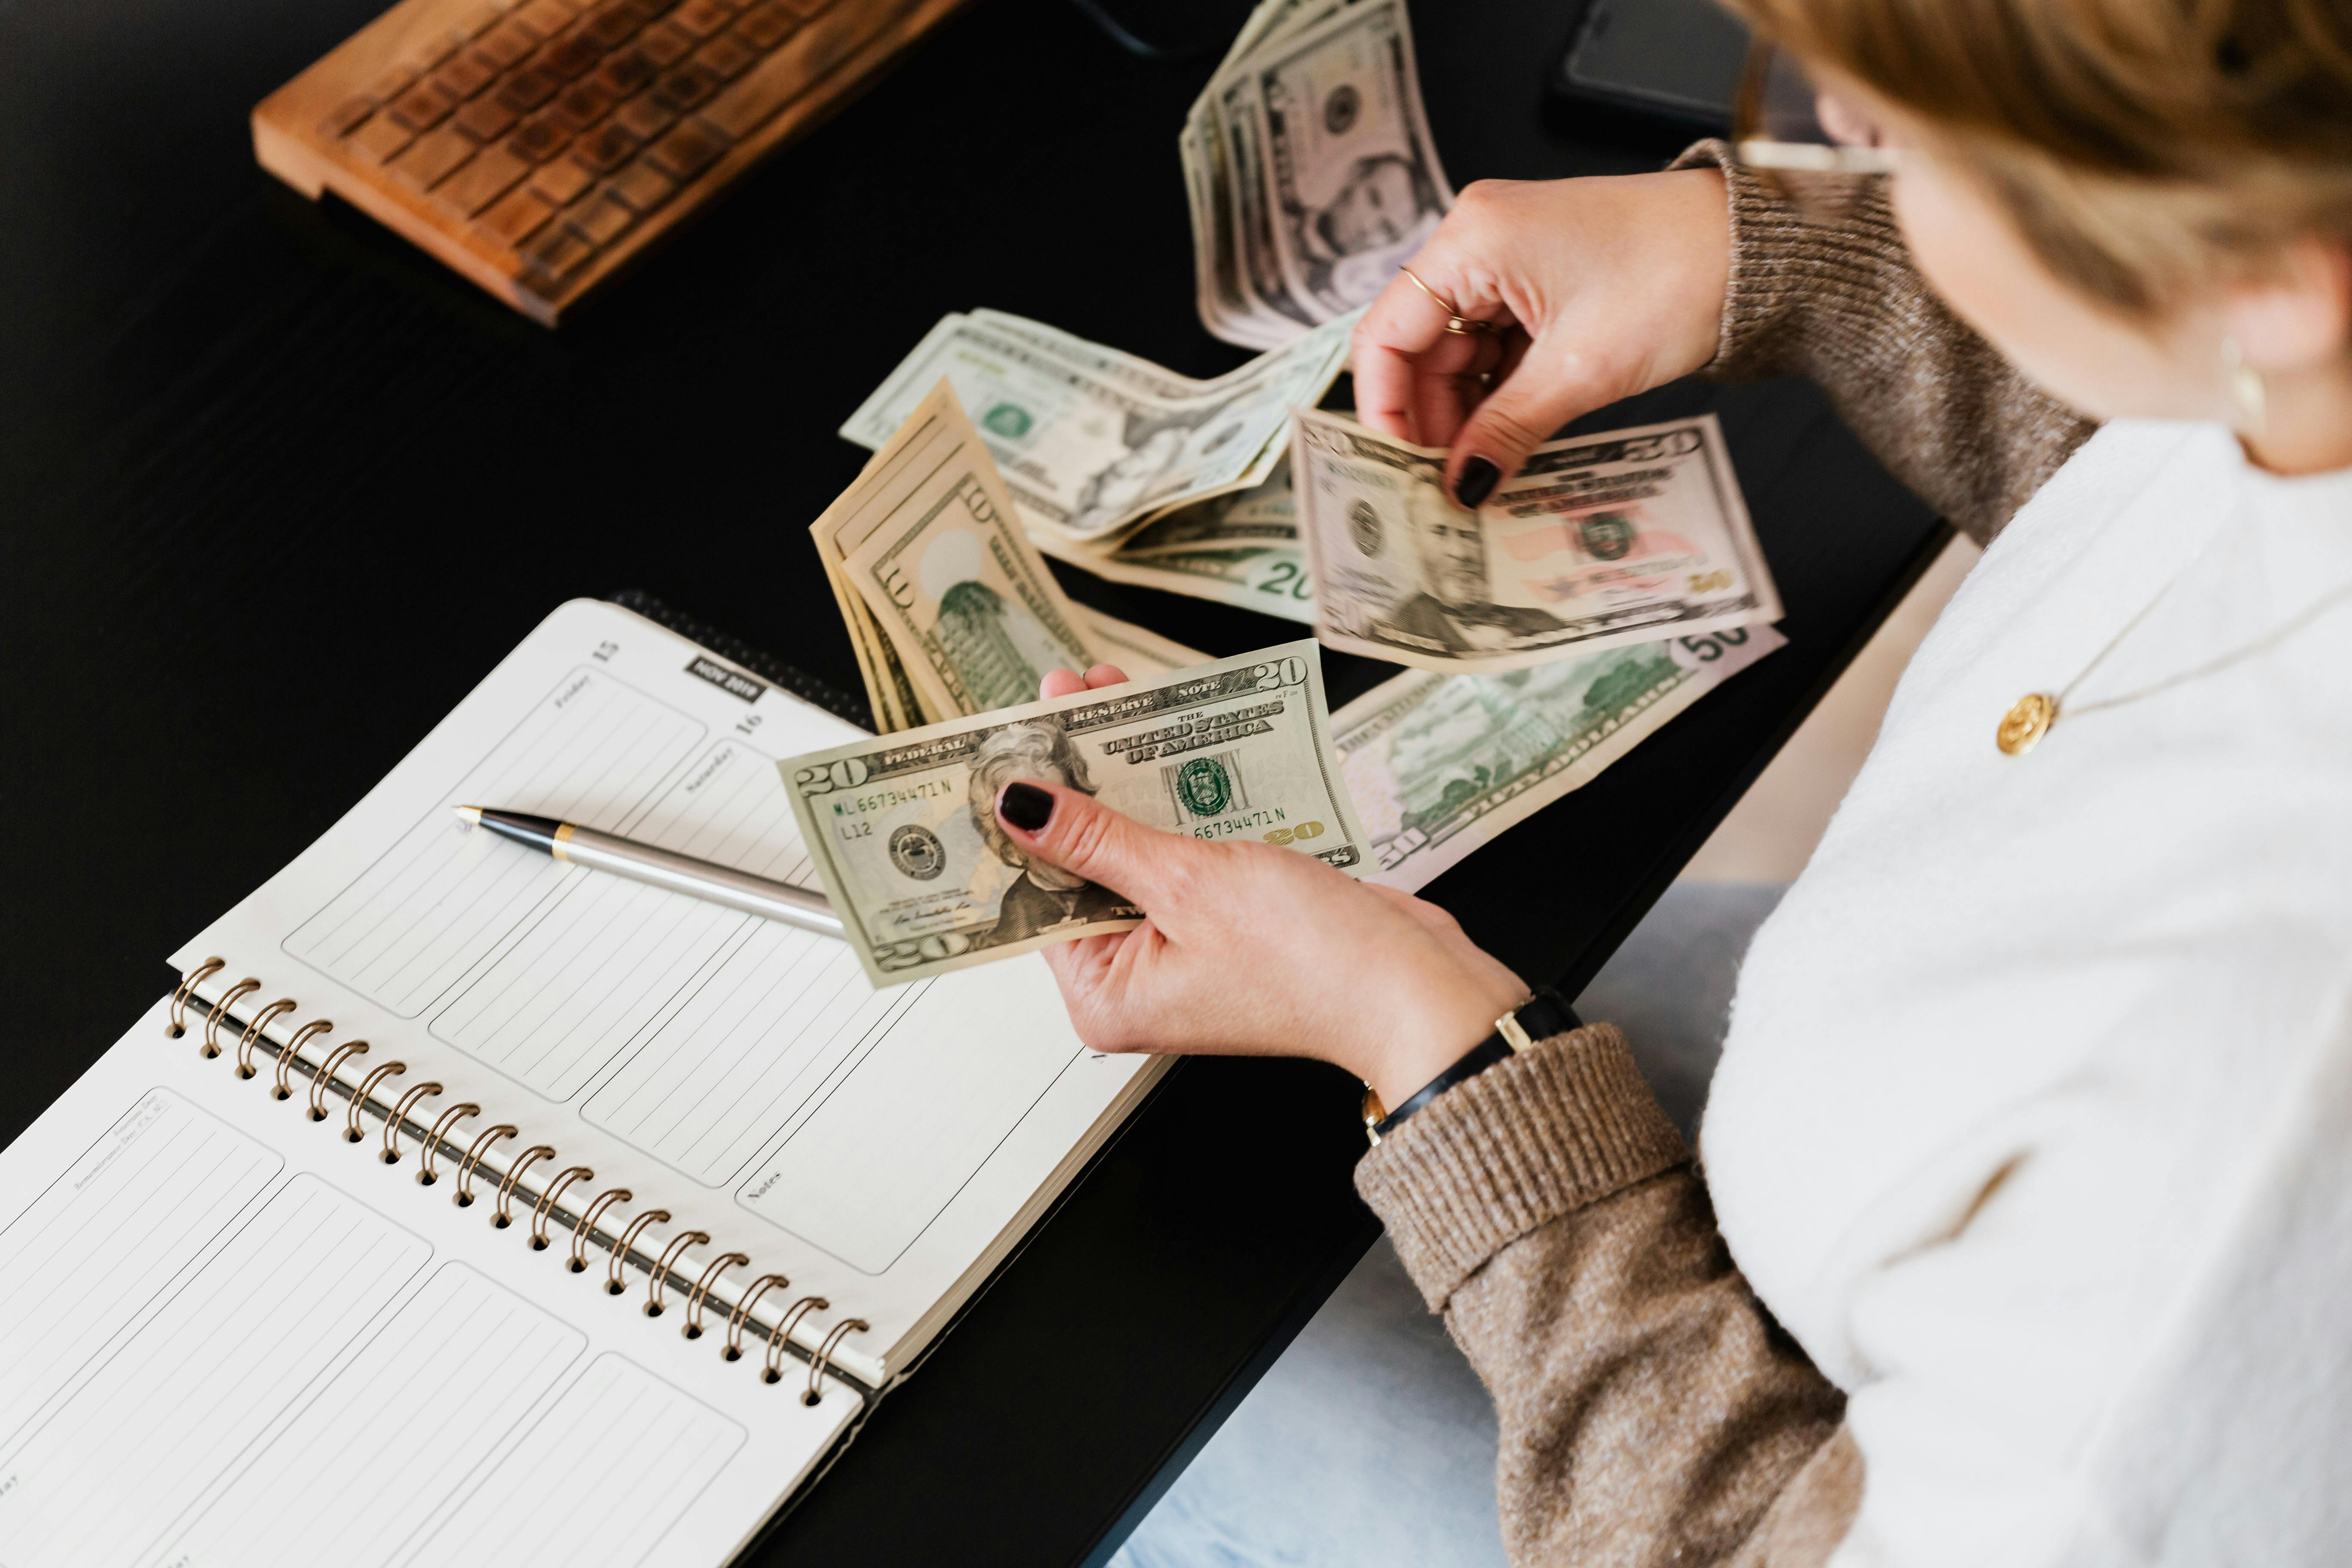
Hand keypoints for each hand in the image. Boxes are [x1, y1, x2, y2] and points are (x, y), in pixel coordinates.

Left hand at [1016, 665, 1527, 1107]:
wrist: (1414, 986)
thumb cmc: (1312, 961)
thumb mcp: (1186, 883)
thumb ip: (1098, 839)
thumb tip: (1019, 804)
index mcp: (1105, 996)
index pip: (1035, 891)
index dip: (1023, 810)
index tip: (1010, 740)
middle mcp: (1136, 979)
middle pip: (1081, 864)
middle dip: (1075, 780)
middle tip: (1066, 698)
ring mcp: (1183, 950)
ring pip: (1133, 849)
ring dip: (1125, 777)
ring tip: (1109, 697)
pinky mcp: (1228, 921)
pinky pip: (1181, 852)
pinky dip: (1175, 800)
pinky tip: (1163, 741)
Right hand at [1352, 169, 1730, 504]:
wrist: (1758, 246)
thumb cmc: (1679, 275)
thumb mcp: (1580, 371)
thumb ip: (1505, 430)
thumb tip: (1460, 486)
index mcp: (1471, 239)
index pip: (1386, 334)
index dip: (1385, 408)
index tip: (1400, 466)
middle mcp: (1478, 237)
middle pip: (1419, 346)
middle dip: (1433, 418)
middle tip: (1449, 483)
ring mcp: (1509, 256)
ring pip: (1459, 351)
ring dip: (1470, 411)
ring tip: (1487, 468)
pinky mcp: (1540, 276)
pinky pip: (1497, 343)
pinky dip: (1501, 391)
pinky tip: (1512, 436)